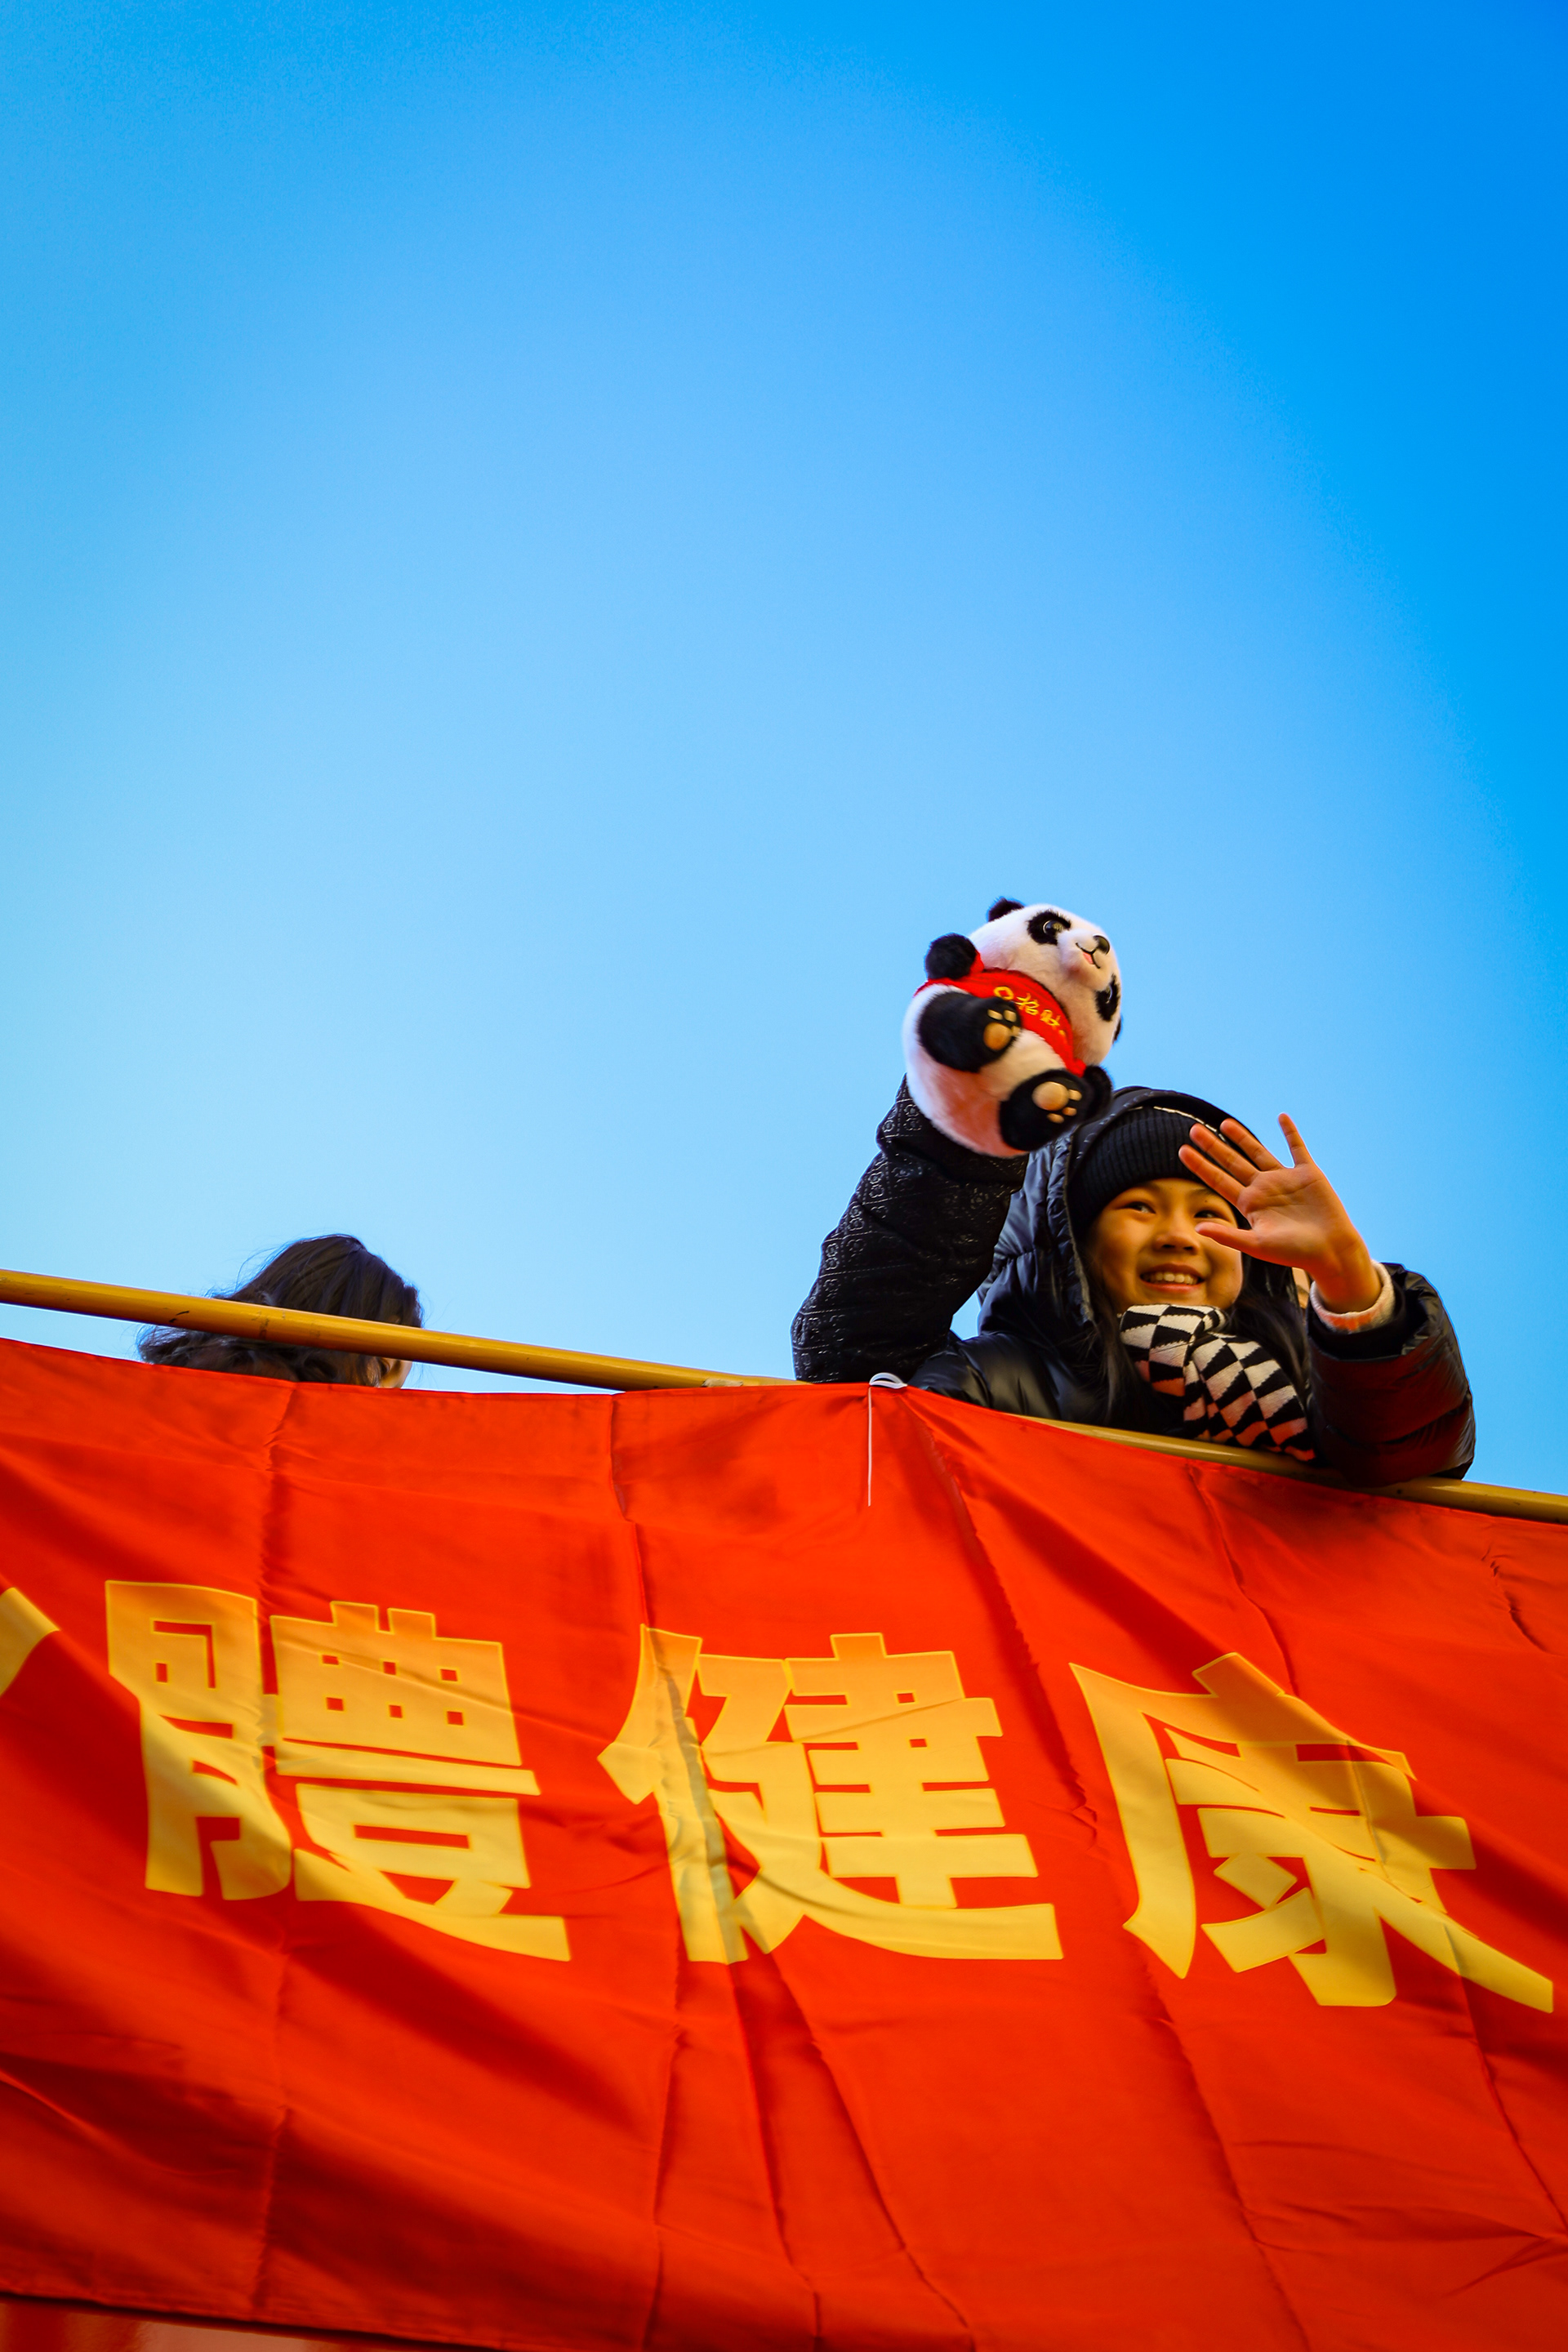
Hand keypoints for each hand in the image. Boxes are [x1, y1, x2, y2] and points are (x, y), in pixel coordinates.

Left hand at [1180, 1115, 1382, 1314]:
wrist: (1331, 1251)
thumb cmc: (1295, 1253)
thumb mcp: (1257, 1245)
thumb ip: (1228, 1236)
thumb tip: (1198, 1228)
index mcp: (1250, 1204)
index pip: (1219, 1180)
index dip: (1200, 1166)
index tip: (1182, 1151)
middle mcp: (1264, 1188)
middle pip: (1232, 1162)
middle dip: (1213, 1146)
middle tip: (1193, 1130)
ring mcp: (1285, 1179)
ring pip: (1258, 1151)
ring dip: (1242, 1137)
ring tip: (1224, 1123)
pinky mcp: (1308, 1174)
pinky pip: (1297, 1148)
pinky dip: (1290, 1132)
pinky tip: (1281, 1117)